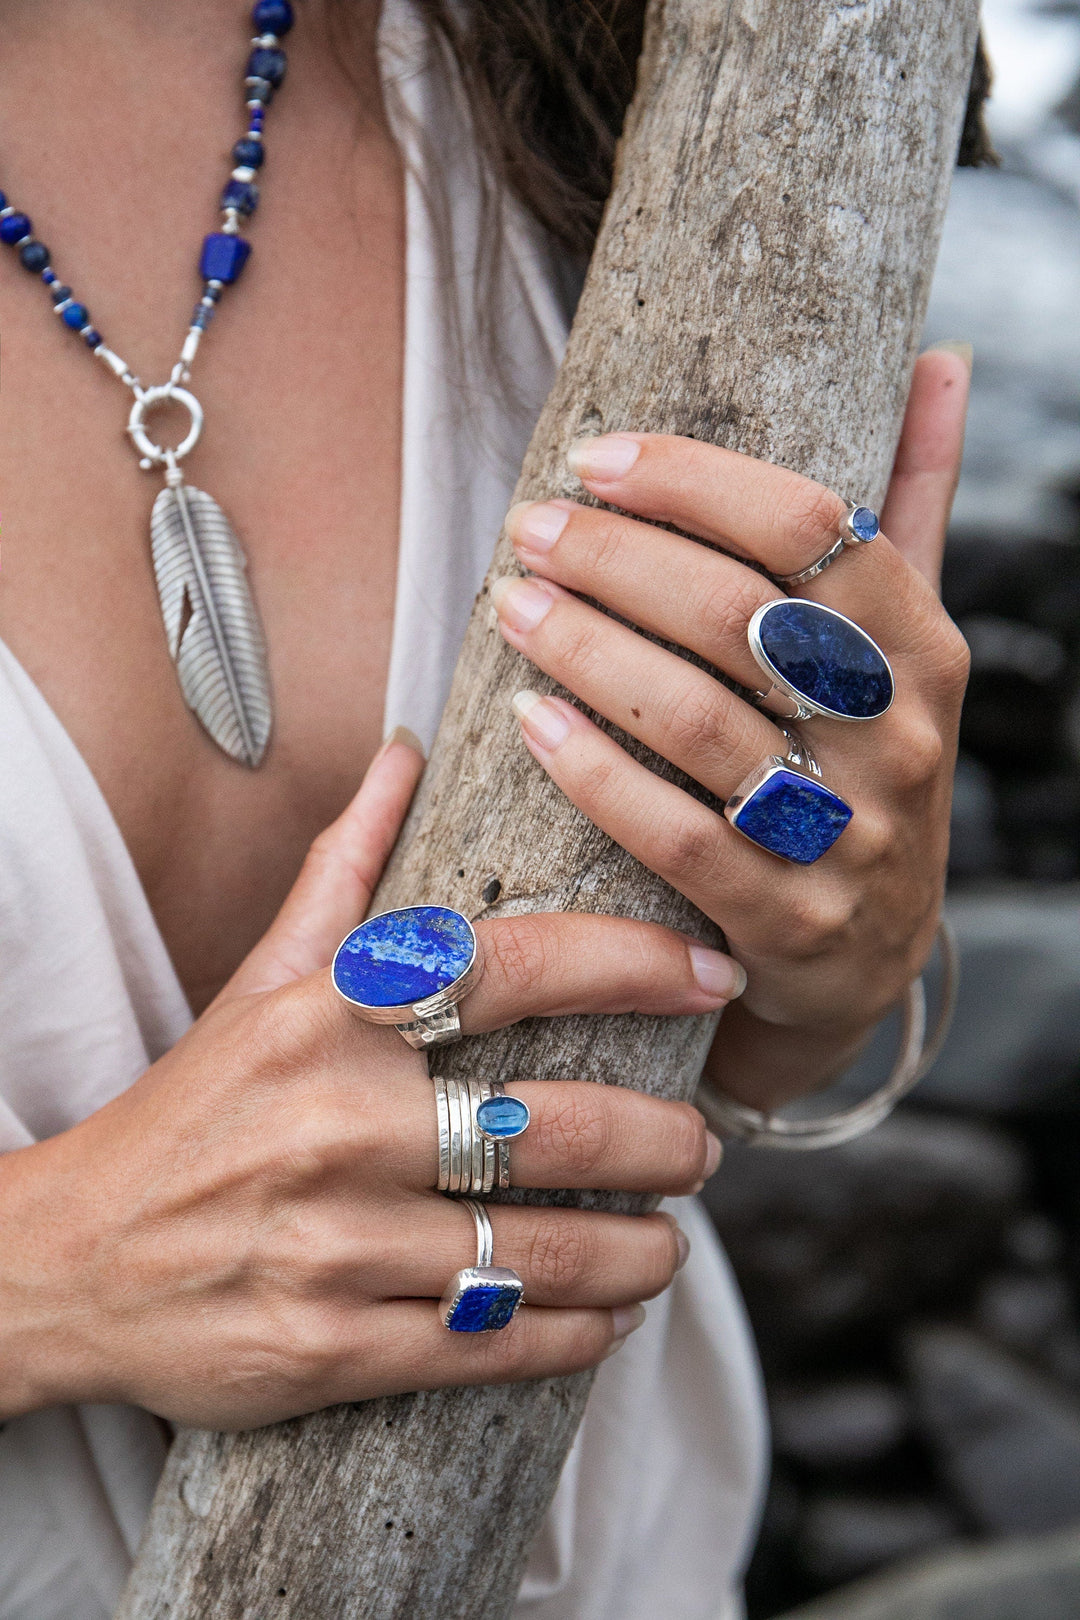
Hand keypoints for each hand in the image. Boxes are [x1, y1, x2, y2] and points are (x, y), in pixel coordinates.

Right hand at [0, 735, 738, 1429]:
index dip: (633, 966)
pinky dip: (577, 1334)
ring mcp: (333, 1247)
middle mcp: (335, 1127)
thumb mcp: (259, 981)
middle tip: (703, 1145)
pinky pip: (492, 1345)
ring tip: (672, 1237)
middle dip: (666, 1142)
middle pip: (558, 1126)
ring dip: (640, 1249)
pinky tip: (610, 1314)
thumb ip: (345, 869)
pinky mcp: (327, 1350)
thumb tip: (407, 753)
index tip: (712, 976)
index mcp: (326, 1020)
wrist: (67, 1262)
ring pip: (542, 1252)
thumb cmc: (190, 1112)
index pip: (512, 967)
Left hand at [494, 347, 971, 1107]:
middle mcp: (896, 738)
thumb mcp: (901, 646)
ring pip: (698, 720)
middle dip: (616, 558)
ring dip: (588, 650)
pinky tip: (529, 720)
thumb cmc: (860, 765)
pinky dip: (594, 772)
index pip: (813, 527)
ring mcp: (847, 836)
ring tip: (512, 605)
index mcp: (923, 650)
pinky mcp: (786, 919)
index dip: (694, 481)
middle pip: (739, 614)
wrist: (864, 954)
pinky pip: (675, 835)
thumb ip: (913, 506)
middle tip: (532, 529)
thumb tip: (940, 359)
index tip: (597, 456)